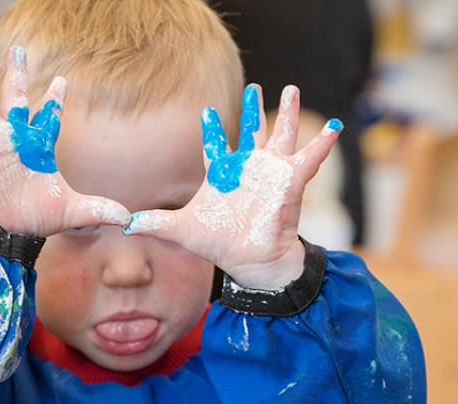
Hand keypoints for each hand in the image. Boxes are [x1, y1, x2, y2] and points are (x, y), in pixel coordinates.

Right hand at [0, 47, 129, 237]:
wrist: (4, 230)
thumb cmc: (34, 218)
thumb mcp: (71, 211)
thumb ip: (99, 209)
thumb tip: (130, 218)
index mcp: (37, 145)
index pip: (49, 115)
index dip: (55, 99)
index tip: (63, 81)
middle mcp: (14, 136)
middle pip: (17, 97)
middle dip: (19, 73)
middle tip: (20, 49)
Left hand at [124, 84, 340, 289]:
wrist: (250, 262)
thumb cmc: (219, 244)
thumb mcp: (182, 230)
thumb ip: (155, 222)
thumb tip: (125, 225)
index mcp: (222, 174)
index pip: (216, 146)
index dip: (213, 130)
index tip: (207, 112)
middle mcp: (248, 169)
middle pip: (251, 131)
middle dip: (254, 109)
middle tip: (254, 87)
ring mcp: (270, 173)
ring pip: (280, 135)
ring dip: (287, 113)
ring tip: (291, 89)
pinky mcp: (290, 181)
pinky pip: (308, 158)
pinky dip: (321, 144)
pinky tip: (333, 127)